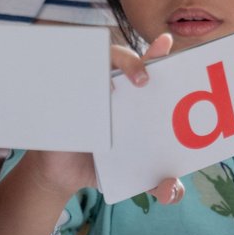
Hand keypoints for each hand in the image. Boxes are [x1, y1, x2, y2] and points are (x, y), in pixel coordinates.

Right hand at [9, 34, 183, 203]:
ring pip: (90, 66)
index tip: (166, 43)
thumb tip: (172, 191)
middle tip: (143, 79)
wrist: (65, 177)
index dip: (156, 52)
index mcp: (133, 98)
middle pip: (120, 59)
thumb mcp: (135, 177)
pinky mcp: (61, 102)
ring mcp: (83, 92)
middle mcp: (108, 88)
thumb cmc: (106, 166)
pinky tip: (78, 99)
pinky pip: (63, 86)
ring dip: (99, 71)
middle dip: (133, 61)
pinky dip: (70, 87)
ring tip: (111, 86)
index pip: (147, 67)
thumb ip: (160, 184)